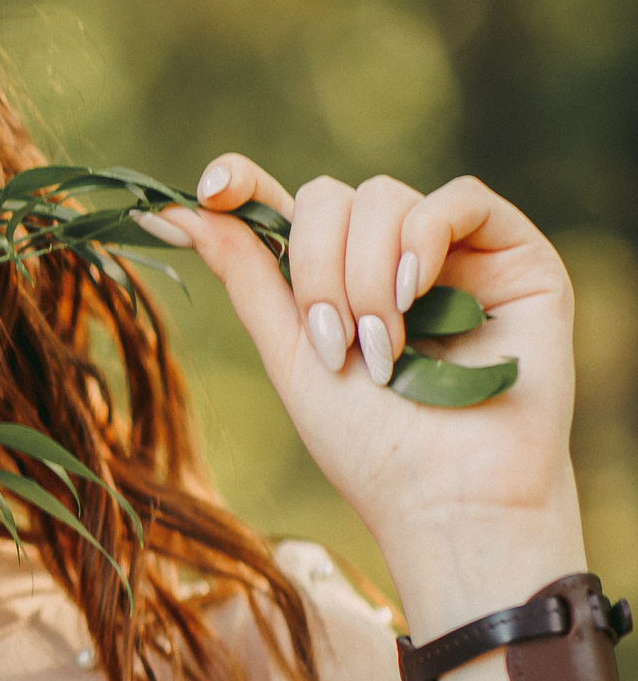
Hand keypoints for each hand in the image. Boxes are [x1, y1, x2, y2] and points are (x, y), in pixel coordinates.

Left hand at [153, 157, 584, 630]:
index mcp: (331, 279)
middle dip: (316, 267)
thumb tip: (167, 212)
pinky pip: (459, 197)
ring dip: (365, 274)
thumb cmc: (372, 446)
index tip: (210, 189)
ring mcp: (452, 253)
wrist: (453, 498)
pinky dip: (423, 240)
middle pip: (327, 198)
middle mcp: (388, 257)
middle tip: (334, 343)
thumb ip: (245, 276)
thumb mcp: (291, 355)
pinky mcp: (513, 254)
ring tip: (383, 349)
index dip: (242, 182)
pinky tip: (413, 296)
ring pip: (383, 196)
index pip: (282, 205)